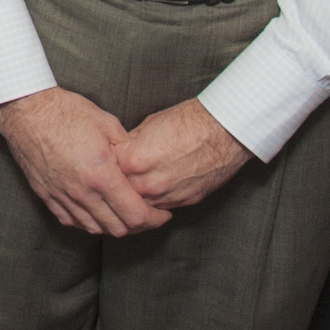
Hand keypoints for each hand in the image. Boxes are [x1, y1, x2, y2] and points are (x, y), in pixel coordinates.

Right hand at [0, 87, 168, 236]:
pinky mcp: (47, 195)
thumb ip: (127, 149)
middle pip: (118, 228)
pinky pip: (71, 221)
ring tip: (123, 215)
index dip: (154, 219)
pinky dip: (88, 222)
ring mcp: (62, 196)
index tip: (162, 213)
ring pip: (94, 228)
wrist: (27, 111)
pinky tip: (95, 213)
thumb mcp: (108, 124)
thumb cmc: (66, 112)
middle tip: (147, 215)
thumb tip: (139, 164)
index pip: (135, 214)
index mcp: (101, 174)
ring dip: (113, 226)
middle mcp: (82, 192)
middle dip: (139, 226)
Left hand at [116, 97, 252, 210]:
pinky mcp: (183, 202)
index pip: (108, 171)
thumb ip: (130, 144)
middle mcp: (148, 182)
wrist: (223, 131)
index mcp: (134, 160)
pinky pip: (160, 207)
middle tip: (115, 181)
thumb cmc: (189, 122)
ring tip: (134, 188)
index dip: (106, 167)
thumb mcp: (149, 125)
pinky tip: (155, 190)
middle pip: (120, 193)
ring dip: (135, 199)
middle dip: (117, 186)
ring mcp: (166, 195)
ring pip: (139, 206)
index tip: (106, 165)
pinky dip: (155, 201)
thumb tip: (119, 153)